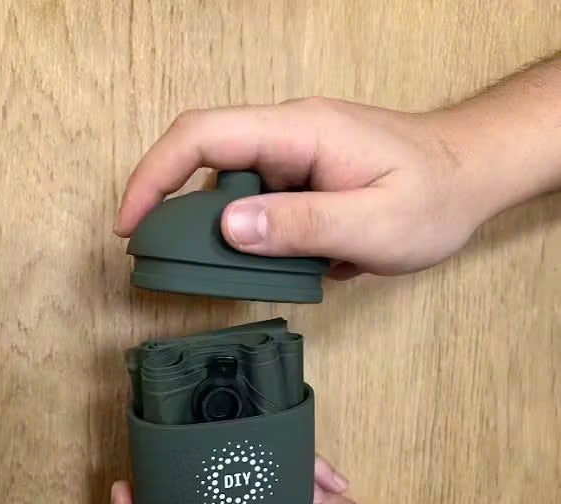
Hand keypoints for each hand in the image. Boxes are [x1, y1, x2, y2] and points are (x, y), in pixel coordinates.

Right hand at [115, 98, 493, 277]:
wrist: (470, 175)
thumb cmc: (434, 196)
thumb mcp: (373, 222)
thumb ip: (303, 224)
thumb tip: (228, 227)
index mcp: (299, 131)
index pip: (203, 136)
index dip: (154, 176)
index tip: (130, 224)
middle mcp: (289, 134)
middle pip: (205, 159)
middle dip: (173, 208)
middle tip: (167, 262)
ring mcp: (294, 155)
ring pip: (229, 186)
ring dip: (216, 230)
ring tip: (228, 273)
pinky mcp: (301, 177)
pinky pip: (257, 201)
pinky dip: (249, 235)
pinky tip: (272, 262)